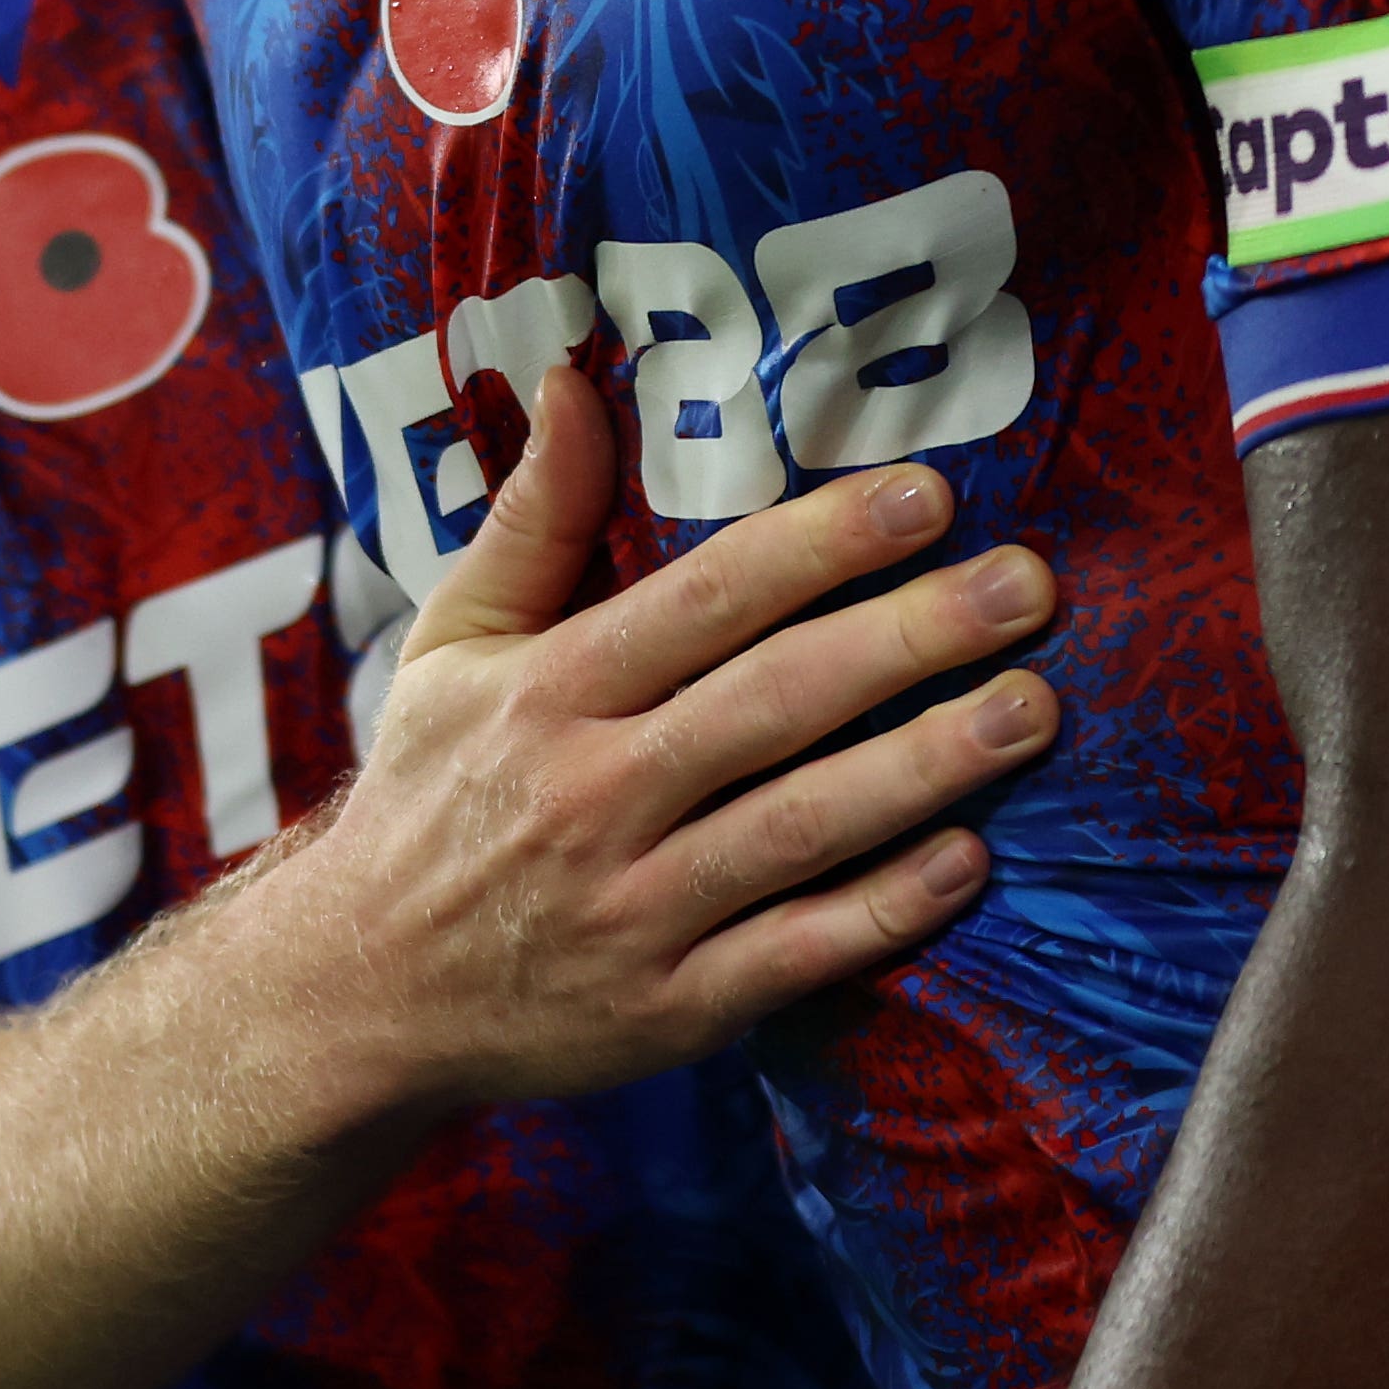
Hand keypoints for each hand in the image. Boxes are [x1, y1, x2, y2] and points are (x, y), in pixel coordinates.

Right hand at [268, 365, 1057, 1104]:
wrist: (359, 996)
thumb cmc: (428, 795)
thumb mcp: (451, 644)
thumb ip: (531, 517)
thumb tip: (570, 379)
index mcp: (547, 692)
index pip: (706, 600)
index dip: (821, 544)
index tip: (926, 496)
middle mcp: (593, 793)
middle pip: (774, 701)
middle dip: (909, 638)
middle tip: (1027, 587)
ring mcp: (634, 909)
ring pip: (800, 826)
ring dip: (924, 767)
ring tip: (1029, 708)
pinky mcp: (666, 1010)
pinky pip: (793, 954)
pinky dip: (882, 910)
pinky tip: (967, 859)